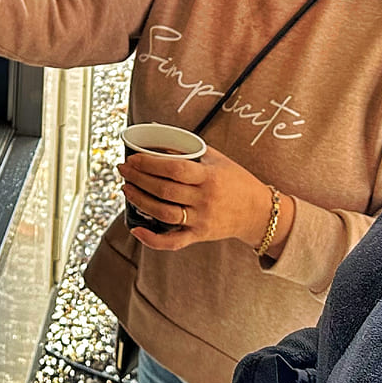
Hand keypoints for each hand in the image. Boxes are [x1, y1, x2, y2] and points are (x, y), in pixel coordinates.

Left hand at [121, 142, 278, 251]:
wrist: (258, 211)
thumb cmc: (235, 180)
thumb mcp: (217, 159)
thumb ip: (190, 150)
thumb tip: (157, 140)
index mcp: (209, 177)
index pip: (175, 169)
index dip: (150, 163)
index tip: (133, 158)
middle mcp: (205, 199)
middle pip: (164, 190)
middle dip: (138, 179)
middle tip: (123, 170)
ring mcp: (202, 220)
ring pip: (164, 214)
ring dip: (140, 201)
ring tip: (126, 189)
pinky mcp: (199, 236)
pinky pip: (173, 242)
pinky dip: (152, 239)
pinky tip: (135, 230)